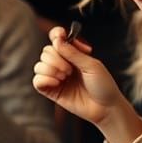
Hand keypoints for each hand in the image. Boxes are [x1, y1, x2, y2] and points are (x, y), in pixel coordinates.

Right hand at [32, 26, 141, 142]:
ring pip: (39, 65)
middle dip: (55, 58)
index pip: (58, 39)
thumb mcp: (91, 65)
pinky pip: (37, 80)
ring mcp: (55, 77)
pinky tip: (57, 83)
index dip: (56, 35)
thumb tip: (57, 41)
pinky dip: (45, 79)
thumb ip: (73, 53)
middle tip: (69, 69)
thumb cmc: (103, 85)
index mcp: (73, 54)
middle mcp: (62, 64)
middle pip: (46, 52)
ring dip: (51, 69)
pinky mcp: (50, 91)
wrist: (105, 107)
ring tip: (65, 77)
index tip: (60, 35)